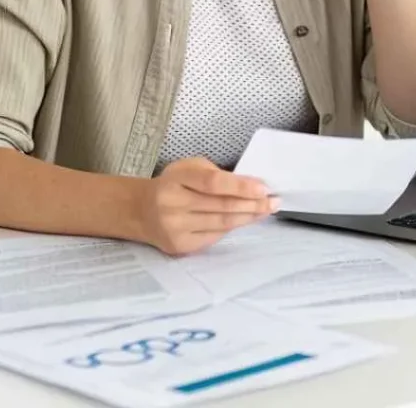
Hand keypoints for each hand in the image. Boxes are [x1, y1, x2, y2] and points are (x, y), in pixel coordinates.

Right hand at [134, 156, 278, 255]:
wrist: (141, 211)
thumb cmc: (173, 184)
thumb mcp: (188, 168)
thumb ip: (214, 173)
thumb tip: (249, 184)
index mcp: (176, 179)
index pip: (213, 183)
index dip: (240, 186)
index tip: (263, 187)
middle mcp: (173, 204)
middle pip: (221, 206)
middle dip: (253, 204)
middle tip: (274, 201)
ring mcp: (175, 228)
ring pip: (221, 224)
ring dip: (248, 217)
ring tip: (267, 210)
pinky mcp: (180, 246)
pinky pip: (214, 237)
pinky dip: (233, 228)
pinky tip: (246, 220)